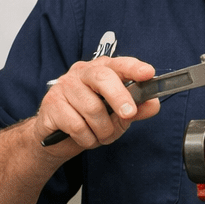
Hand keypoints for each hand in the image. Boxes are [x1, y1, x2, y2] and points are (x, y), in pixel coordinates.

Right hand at [35, 55, 159, 153]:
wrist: (56, 139)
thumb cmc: (90, 121)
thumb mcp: (117, 115)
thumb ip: (136, 108)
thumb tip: (153, 104)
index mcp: (101, 69)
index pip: (119, 64)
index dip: (134, 68)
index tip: (148, 73)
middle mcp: (82, 73)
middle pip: (103, 79)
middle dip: (120, 98)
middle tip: (129, 114)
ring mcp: (64, 87)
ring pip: (92, 108)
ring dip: (103, 130)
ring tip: (102, 135)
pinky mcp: (51, 105)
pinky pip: (77, 125)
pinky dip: (87, 138)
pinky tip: (85, 138)